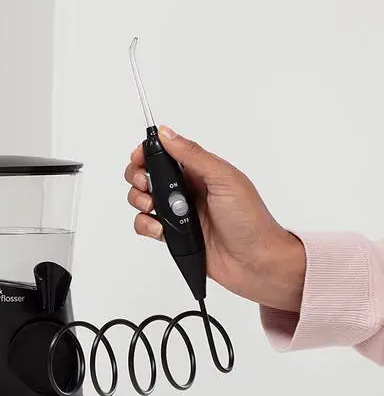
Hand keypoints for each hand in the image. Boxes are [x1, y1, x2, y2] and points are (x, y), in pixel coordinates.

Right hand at [124, 125, 305, 311]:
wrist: (256, 262)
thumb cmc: (250, 220)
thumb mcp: (223, 178)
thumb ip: (193, 155)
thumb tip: (167, 133)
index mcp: (200, 171)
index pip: (165, 154)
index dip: (147, 153)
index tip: (139, 158)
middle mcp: (187, 190)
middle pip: (147, 175)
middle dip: (138, 177)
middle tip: (146, 185)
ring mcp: (179, 213)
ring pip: (143, 200)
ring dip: (140, 202)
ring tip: (155, 209)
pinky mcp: (174, 235)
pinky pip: (147, 226)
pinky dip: (146, 226)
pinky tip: (160, 229)